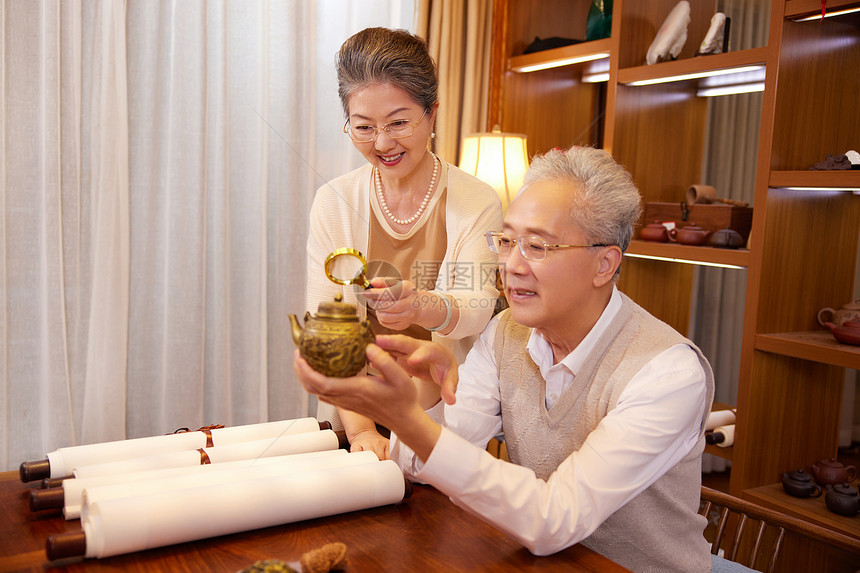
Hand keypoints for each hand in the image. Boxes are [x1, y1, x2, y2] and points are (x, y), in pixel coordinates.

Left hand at [293, 344, 444, 461]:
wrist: (404, 419)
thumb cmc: (402, 399)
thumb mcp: (400, 377)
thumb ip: (384, 361)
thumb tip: (369, 347)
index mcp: (356, 390)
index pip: (323, 384)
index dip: (307, 372)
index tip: (300, 357)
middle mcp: (347, 398)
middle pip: (314, 388)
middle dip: (301, 372)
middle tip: (298, 354)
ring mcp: (346, 402)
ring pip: (317, 393)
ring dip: (306, 378)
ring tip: (304, 361)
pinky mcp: (347, 403)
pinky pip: (324, 394)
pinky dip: (315, 383)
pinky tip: (318, 373)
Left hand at [362, 278, 419, 330]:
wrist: (418, 305)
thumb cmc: (403, 293)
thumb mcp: (395, 283)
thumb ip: (382, 282)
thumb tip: (371, 283)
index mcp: (408, 289)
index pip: (389, 293)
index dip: (375, 293)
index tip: (365, 292)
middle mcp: (410, 304)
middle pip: (386, 306)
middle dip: (374, 302)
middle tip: (370, 299)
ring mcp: (408, 316)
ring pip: (384, 316)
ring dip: (377, 310)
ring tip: (379, 305)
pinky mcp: (403, 325)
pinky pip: (384, 323)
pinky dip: (380, 317)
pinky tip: (384, 312)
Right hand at [374, 335, 458, 404]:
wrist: (440, 362)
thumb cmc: (445, 369)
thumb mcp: (450, 379)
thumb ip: (449, 388)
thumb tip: (451, 401)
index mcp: (434, 352)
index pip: (427, 352)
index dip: (419, 356)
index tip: (411, 362)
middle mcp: (420, 347)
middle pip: (406, 342)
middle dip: (393, 342)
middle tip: (378, 341)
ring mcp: (408, 348)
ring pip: (393, 344)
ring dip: (381, 345)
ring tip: (366, 347)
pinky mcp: (399, 353)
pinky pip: (388, 350)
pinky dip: (378, 353)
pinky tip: (366, 357)